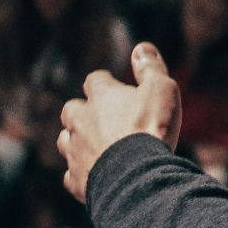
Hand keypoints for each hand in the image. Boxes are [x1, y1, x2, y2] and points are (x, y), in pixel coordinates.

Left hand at [59, 44, 180, 202]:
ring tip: (91, 145)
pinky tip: (91, 175)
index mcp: (101, 96)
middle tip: (98, 117)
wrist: (138, 177)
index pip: (95, 80)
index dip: (104, 82)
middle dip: (81, 112)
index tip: (112, 86)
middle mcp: (82, 120)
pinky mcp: (77, 179)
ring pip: (65, 141)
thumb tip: (141, 48)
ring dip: (75, 140)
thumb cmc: (152, 129)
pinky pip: (71, 175)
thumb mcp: (162, 89)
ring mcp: (76, 151)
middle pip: (71, 109)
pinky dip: (80, 173)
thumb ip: (151, 68)